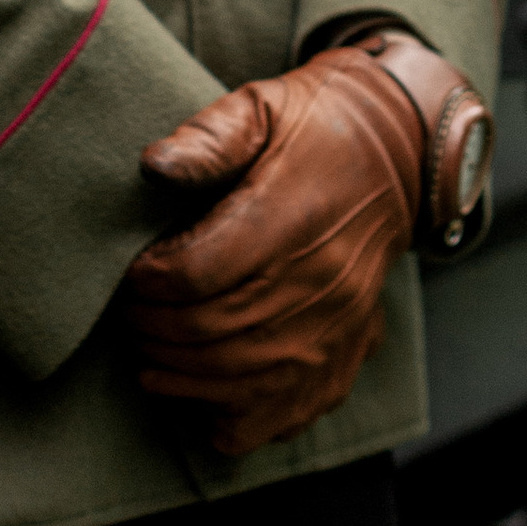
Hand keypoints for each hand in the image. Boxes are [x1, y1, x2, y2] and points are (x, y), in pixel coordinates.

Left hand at [123, 48, 426, 457]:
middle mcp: (320, 281)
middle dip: (152, 328)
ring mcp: (335, 330)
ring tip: (149, 351)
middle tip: (130, 312)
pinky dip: (230, 417)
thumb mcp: (260, 108)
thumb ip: (207, 138)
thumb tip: (153, 166)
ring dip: (178, 375)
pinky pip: (279, 417)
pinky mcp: (343, 359)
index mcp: (292, 217)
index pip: (198, 274)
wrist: (396, 158)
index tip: (132, 271)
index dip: (148, 281)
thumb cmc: (315, 128)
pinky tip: (199, 391)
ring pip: (237, 381)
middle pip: (210, 333)